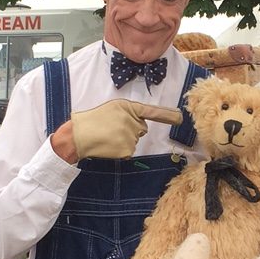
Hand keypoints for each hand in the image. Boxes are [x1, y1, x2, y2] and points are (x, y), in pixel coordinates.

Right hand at [66, 99, 182, 160]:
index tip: (180, 117)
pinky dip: (120, 150)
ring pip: (135, 140)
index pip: (152, 112)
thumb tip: (140, 122)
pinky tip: (109, 145)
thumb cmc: (93, 120)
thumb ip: (129, 111)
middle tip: (112, 128)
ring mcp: (131, 136)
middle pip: (141, 128)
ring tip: (107, 136)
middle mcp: (133, 121)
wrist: (79, 135)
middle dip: (130, 129)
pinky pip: (129, 151)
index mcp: (129, 107)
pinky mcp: (127, 150)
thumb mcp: (112, 107)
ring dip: (123, 140)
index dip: (168, 115)